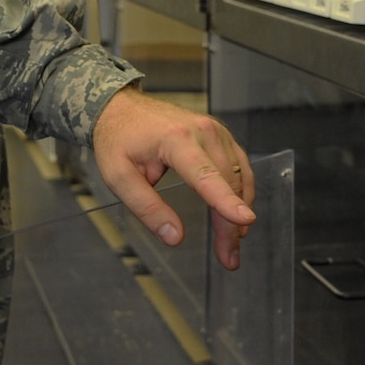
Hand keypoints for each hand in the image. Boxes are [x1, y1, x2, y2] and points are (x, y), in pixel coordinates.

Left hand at [91, 84, 256, 269]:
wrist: (121, 107)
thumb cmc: (118, 140)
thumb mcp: (119, 177)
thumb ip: (147, 208)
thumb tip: (174, 237)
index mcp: (176, 140)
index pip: (207, 176)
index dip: (226, 202)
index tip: (246, 221)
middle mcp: (202, 132)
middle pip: (227, 184)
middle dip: (230, 224)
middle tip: (229, 257)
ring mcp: (216, 131)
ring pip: (239, 177)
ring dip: (238, 212)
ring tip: (232, 244)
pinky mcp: (220, 135)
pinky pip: (239, 166)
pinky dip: (240, 192)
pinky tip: (234, 215)